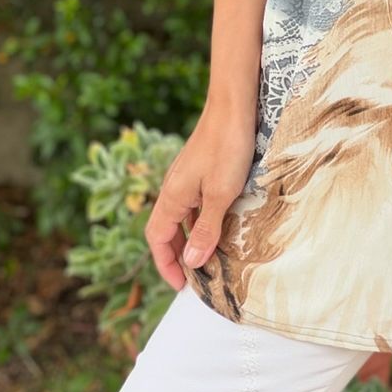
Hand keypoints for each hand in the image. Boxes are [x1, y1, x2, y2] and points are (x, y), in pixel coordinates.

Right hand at [145, 103, 256, 289]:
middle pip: (167, 229)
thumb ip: (206, 229)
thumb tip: (191, 262)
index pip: (157, 239)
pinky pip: (196, 202)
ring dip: (192, 238)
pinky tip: (222, 223)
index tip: (181, 285)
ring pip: (183, 216)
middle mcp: (174, 188)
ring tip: (211, 257)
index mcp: (171, 196)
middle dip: (177, 255)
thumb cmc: (227, 147)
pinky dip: (203, 219)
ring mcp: (188, 177)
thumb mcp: (221, 195)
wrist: (234, 106)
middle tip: (196, 277)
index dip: (165, 264)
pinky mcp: (202, 169)